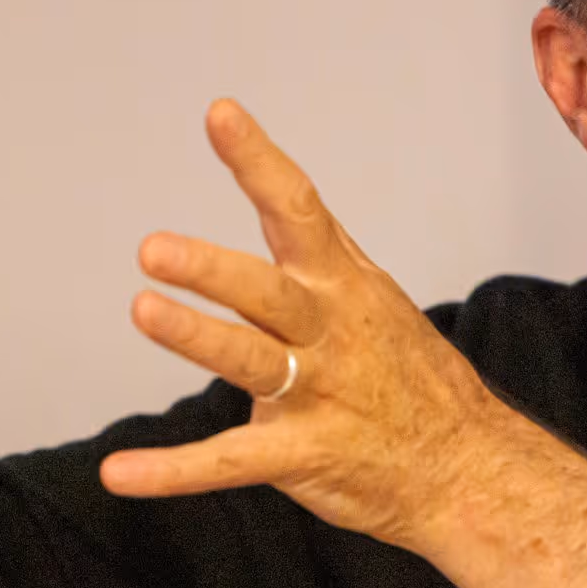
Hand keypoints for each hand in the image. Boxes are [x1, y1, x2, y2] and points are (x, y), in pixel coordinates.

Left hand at [102, 101, 586, 587]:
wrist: (467, 467)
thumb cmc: (413, 379)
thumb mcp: (378, 301)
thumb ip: (321, 257)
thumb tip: (281, 198)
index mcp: (343, 285)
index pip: (299, 210)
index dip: (258, 162)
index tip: (219, 114)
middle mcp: (329, 330)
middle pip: (266, 291)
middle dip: (212, 269)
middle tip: (154, 249)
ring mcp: (319, 393)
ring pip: (249, 359)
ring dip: (195, 336)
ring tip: (144, 310)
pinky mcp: (305, 453)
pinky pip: (229, 461)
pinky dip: (171, 471)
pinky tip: (118, 473)